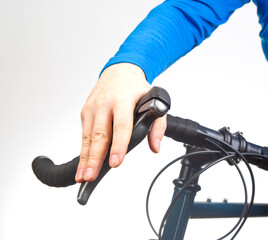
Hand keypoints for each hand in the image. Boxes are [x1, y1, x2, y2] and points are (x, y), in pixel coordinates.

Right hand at [75, 63, 166, 182]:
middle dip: (94, 158)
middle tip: (91, 175)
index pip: (121, 126)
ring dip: (84, 158)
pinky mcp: (85, 112)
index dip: (118, 146)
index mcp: (123, 100)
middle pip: (99, 135)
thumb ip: (158, 125)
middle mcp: (104, 104)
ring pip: (87, 137)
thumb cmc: (135, 88)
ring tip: (82, 175)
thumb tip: (155, 147)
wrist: (119, 71)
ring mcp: (92, 108)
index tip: (116, 162)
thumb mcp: (154, 101)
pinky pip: (83, 134)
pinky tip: (83, 164)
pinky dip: (83, 150)